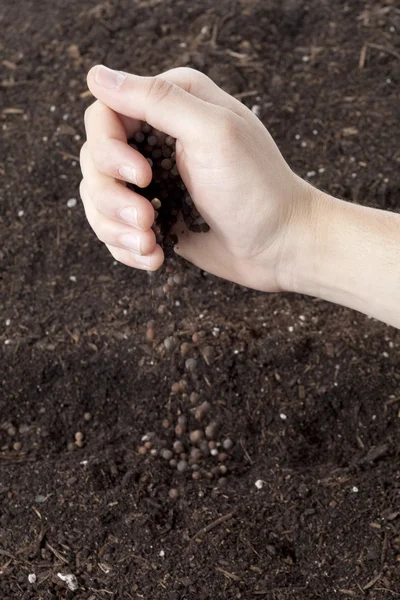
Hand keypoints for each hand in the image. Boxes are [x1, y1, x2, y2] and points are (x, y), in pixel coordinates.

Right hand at [80, 65, 314, 290]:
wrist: (278, 246)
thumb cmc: (257, 188)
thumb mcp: (213, 133)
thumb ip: (158, 100)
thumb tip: (95, 75)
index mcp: (172, 104)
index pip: (104, 114)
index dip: (110, 149)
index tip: (143, 178)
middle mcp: (156, 138)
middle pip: (93, 159)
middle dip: (113, 197)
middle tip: (146, 220)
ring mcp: (151, 180)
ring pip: (96, 197)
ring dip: (117, 228)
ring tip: (151, 244)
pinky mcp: (151, 214)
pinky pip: (112, 227)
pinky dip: (126, 247)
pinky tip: (154, 256)